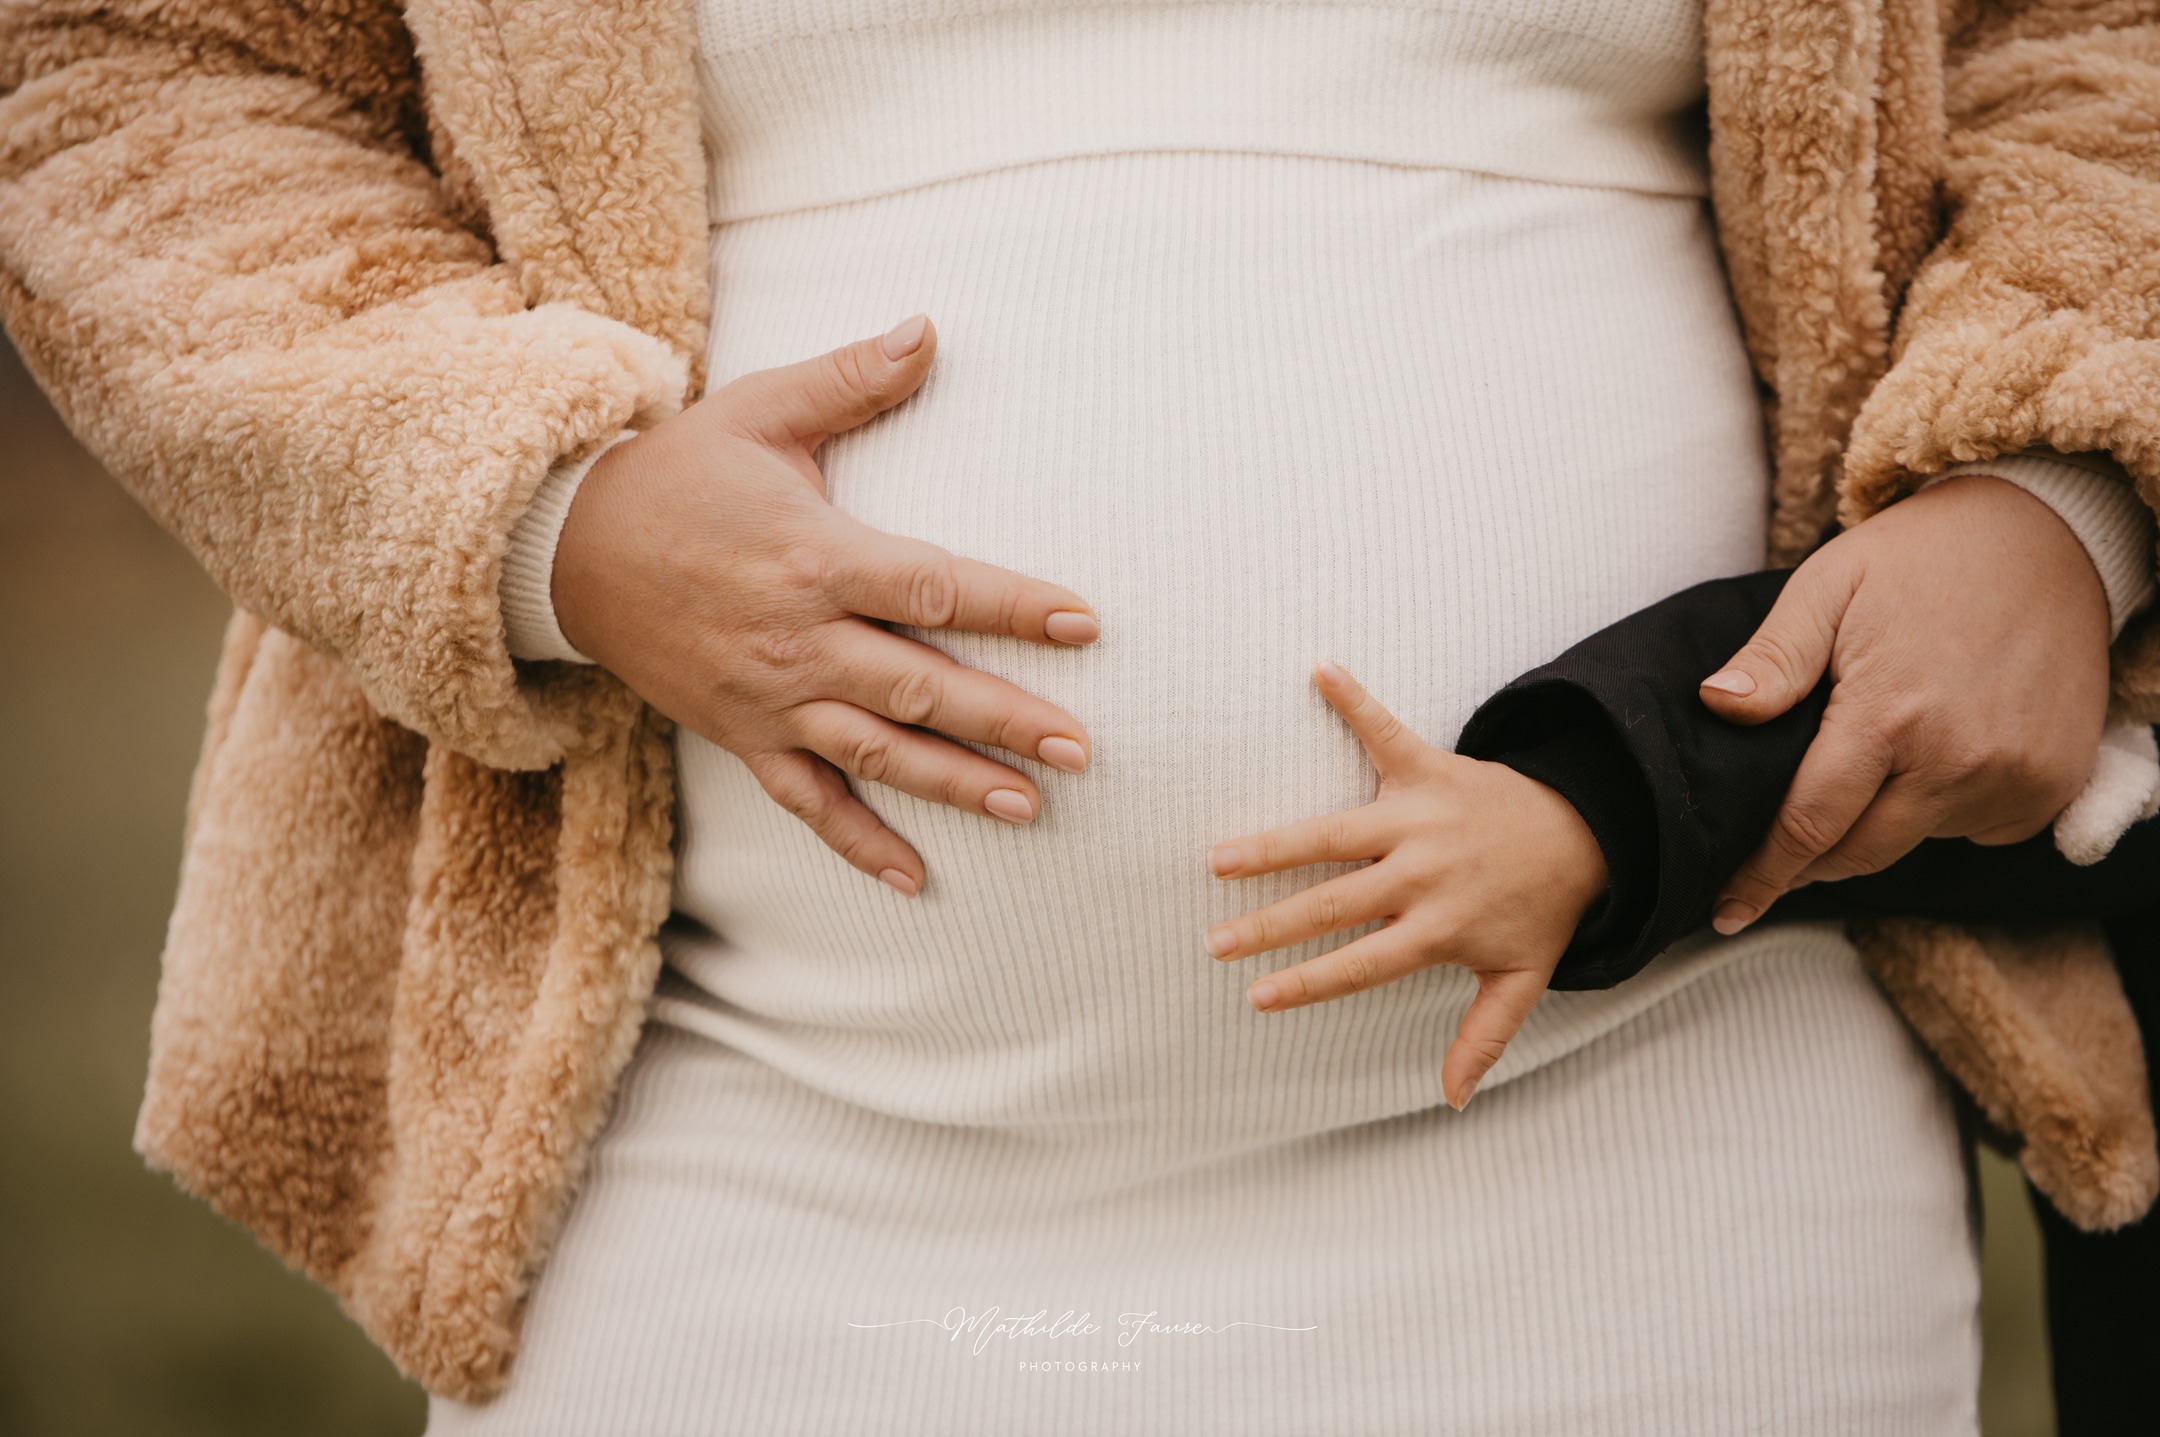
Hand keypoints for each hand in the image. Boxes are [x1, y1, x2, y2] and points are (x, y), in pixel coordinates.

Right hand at [552, 313, 1101, 896]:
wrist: (566, 547)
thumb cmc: (677, 473)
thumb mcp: (760, 410)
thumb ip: (851, 379)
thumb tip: (931, 328)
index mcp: (815, 557)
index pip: (932, 586)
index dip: (1011, 607)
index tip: (1084, 623)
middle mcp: (798, 638)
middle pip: (918, 686)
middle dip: (1004, 720)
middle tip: (1082, 749)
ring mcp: (770, 697)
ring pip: (876, 751)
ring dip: (953, 783)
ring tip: (1029, 806)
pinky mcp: (742, 735)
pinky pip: (806, 801)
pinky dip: (859, 843)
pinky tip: (916, 879)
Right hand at [1205, 661, 1609, 1109]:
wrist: (1587, 831)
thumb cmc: (1542, 907)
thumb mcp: (1522, 978)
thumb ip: (1483, 1037)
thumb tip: (1452, 1101)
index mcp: (1440, 925)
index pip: (1361, 962)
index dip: (1307, 982)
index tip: (1257, 995)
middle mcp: (1423, 872)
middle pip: (1333, 903)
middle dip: (1269, 925)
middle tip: (1215, 940)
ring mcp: (1421, 816)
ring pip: (1335, 832)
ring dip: (1274, 844)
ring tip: (1219, 857)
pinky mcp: (1429, 766)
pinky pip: (1387, 730)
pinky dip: (1356, 699)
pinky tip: (1321, 671)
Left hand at [1700, 473, 2111, 931]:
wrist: (2047, 536)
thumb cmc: (1919, 559)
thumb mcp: (1828, 586)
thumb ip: (1773, 657)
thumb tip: (1714, 706)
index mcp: (1890, 715)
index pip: (1808, 825)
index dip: (1762, 874)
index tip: (1726, 909)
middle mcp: (1959, 759)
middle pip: (1860, 851)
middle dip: (1808, 861)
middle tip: (1774, 851)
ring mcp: (2015, 777)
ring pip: (1915, 842)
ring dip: (1879, 823)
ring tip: (1872, 759)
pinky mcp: (2056, 784)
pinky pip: (1977, 830)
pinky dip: (1942, 811)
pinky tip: (1933, 756)